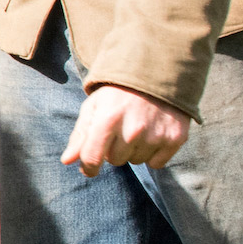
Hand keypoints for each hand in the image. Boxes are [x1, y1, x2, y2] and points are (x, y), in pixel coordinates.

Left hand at [60, 84, 192, 175]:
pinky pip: (156, 163)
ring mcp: (155, 135)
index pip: (92, 158)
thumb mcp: (94, 106)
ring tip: (138, 127)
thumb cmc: (118, 93)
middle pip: (115, 160)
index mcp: (108, 119)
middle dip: (114, 149)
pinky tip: (153, 133)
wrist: (158, 74)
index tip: (89, 169)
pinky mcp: (175, 138)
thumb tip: (67, 161)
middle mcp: (132, 130)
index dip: (88, 167)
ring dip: (134, 150)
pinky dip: (153, 153)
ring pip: (136, 161)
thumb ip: (80, 135)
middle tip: (120, 129)